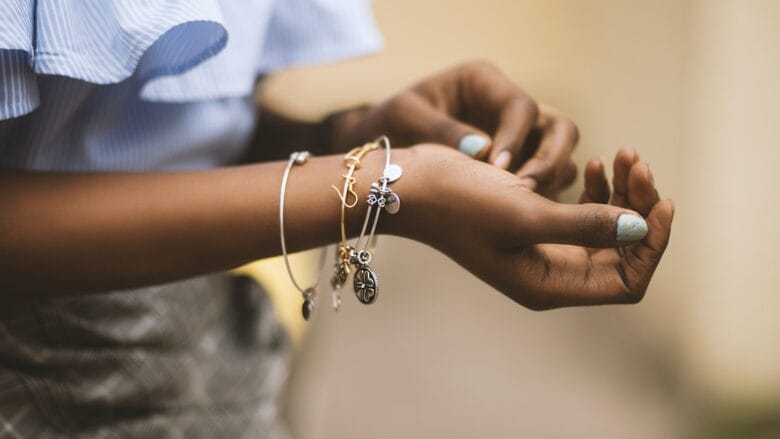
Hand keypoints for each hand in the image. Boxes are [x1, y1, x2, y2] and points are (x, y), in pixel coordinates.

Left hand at [329, 61, 578, 197]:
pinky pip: (546, 182)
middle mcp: (508, 108)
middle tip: (524, 191)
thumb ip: (442, 131)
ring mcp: (520, 138)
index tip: (498, 169)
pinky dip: (540, 198)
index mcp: (483, 83)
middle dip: (550, 160)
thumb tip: (484, 152)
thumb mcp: (405, 118)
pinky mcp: (520, 167)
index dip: (515, 138)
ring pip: (561, 157)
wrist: (380, 151)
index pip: (520, 107)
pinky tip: (519, 219)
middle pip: (560, 128)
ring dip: (549, 182)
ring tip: (522, 208)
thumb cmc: (388, 125)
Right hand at [391, 144, 673, 308]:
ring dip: (620, 193)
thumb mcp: (524, 213)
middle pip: (621, 251)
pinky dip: (596, 188)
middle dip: (638, 207)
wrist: (412, 183)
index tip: (660, 201)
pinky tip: (594, 163)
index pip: (627, 281)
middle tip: (637, 162)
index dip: (651, 245)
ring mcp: (542, 248)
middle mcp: (550, 272)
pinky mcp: (534, 221)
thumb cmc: (459, 202)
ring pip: (605, 228)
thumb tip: (640, 228)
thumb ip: (585, 225)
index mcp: (549, 284)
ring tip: (623, 155)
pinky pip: (582, 212)